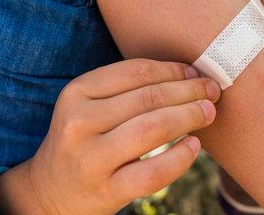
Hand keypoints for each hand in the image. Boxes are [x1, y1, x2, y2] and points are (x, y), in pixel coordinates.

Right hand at [0, 59, 220, 214]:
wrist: (50, 192)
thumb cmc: (85, 140)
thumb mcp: (90, 107)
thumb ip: (128, 90)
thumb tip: (189, 75)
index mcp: (77, 93)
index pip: (137, 72)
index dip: (173, 70)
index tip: (195, 72)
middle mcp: (80, 123)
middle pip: (149, 98)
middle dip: (190, 91)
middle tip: (212, 90)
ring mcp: (90, 159)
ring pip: (153, 129)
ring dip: (190, 116)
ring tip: (208, 112)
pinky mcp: (105, 191)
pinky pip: (153, 173)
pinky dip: (181, 157)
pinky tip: (194, 146)